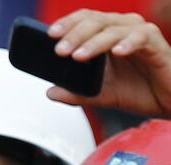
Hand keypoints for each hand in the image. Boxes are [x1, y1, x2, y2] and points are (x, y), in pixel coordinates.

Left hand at [46, 9, 170, 116]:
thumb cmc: (138, 89)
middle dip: (75, 35)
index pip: (84, 20)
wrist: (167, 101)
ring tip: (79, 56)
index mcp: (107, 34)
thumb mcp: (100, 94)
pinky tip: (118, 51)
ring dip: (95, 42)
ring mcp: (140, 34)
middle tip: (59, 50)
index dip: (67, 23)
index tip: (50, 35)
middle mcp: (123, 28)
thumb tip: (50, 93)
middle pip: (96, 21)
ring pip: (114, 29)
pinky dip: (128, 43)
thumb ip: (76, 93)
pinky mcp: (157, 45)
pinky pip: (142, 38)